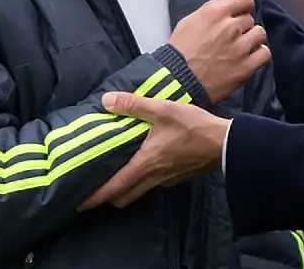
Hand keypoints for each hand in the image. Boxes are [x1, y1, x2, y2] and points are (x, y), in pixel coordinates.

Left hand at [79, 92, 229, 210]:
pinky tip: (142, 166)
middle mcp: (152, 178)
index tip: (78, 203)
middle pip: (123, 196)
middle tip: (92, 190)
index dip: (94, 197)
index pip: (113, 188)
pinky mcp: (176, 177)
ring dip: (124, 189)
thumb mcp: (162, 109)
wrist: (225, 143)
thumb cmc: (193, 127)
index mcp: (144, 164)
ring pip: (137, 192)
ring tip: (113, 177)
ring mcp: (165, 180)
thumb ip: (134, 105)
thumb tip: (106, 101)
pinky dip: (141, 181)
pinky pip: (152, 185)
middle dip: (106, 197)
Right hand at [169, 0, 269, 102]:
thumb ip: (212, 5)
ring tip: (241, 46)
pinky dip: (259, 54)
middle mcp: (230, 27)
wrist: (178, 80)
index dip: (243, 5)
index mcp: (216, 13)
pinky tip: (249, 56)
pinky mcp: (246, 66)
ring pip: (260, 33)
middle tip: (231, 36)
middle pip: (249, 18)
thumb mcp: (189, 21)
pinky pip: (265, 53)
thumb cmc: (180, 50)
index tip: (239, 12)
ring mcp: (240, 47)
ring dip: (252, 38)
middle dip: (242, 25)